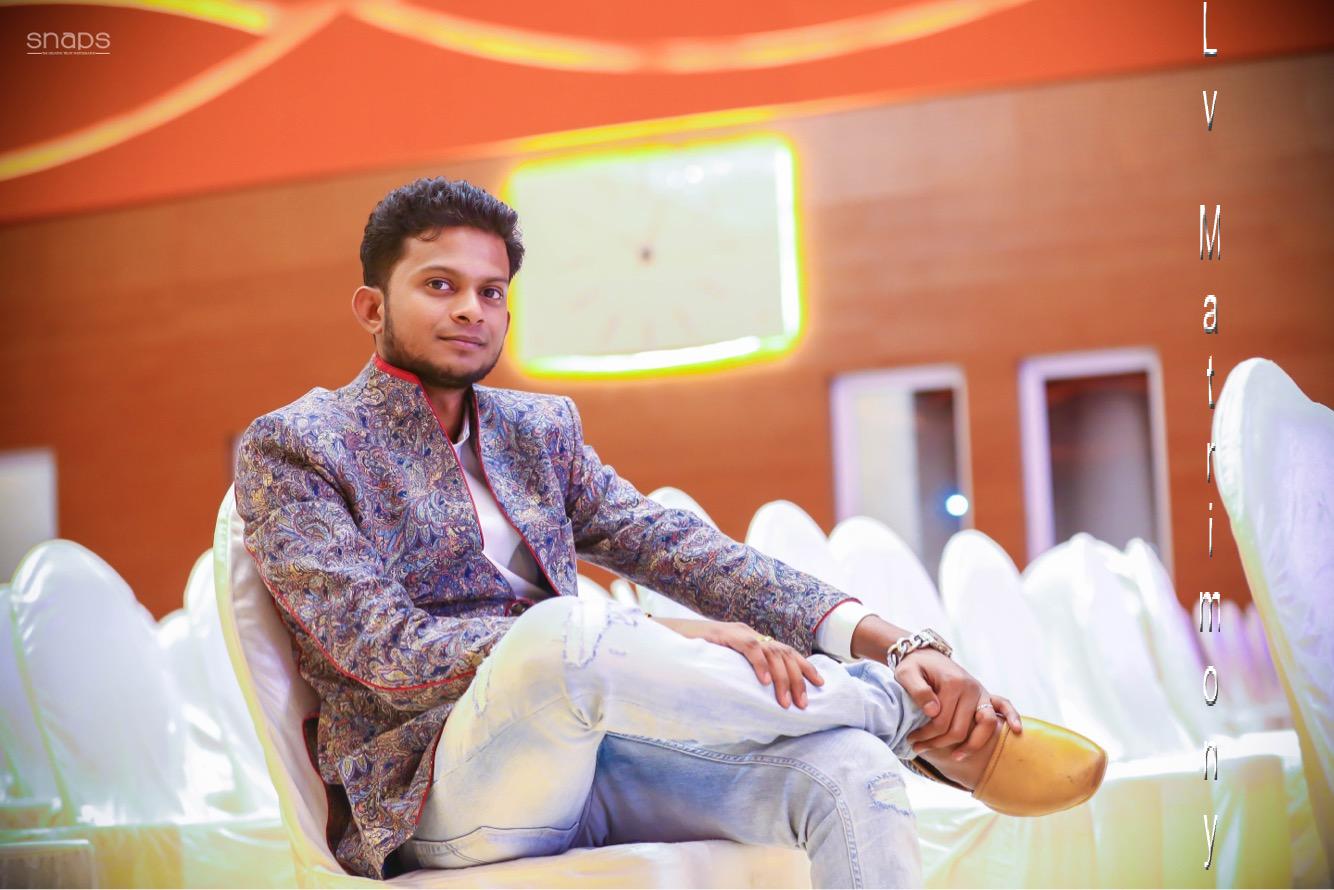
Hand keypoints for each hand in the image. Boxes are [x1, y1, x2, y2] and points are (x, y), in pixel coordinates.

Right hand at [651, 617, 822, 708]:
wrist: (665, 635)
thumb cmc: (692, 654)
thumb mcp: (721, 665)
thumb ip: (739, 675)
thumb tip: (754, 699)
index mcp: (751, 639)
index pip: (785, 651)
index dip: (804, 667)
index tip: (820, 685)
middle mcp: (748, 632)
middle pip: (784, 653)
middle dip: (798, 678)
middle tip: (804, 704)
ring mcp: (736, 631)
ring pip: (771, 652)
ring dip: (782, 678)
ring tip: (786, 701)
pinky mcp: (723, 634)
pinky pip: (748, 647)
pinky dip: (759, 664)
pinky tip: (765, 682)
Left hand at [893, 648, 1021, 759]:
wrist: (926, 653)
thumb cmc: (914, 666)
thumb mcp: (906, 674)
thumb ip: (918, 691)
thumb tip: (933, 712)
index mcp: (952, 683)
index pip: (941, 722)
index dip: (926, 735)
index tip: (912, 740)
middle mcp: (970, 687)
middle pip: (960, 729)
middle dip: (939, 743)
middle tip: (919, 747)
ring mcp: (981, 691)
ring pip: (985, 725)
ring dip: (971, 745)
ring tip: (955, 757)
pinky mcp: (986, 693)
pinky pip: (1004, 705)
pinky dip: (1012, 717)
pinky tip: (1016, 730)